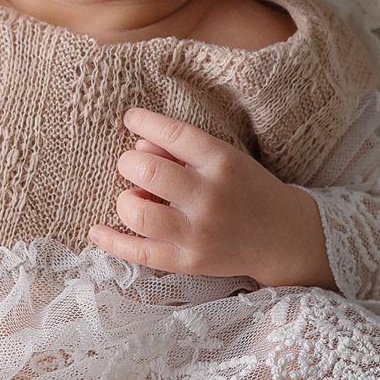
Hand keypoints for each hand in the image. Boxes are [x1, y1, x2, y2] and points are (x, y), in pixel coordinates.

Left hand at [89, 109, 335, 288]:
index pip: (173, 133)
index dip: (143, 121)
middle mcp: (209, 197)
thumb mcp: (228, 158)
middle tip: (135, 164)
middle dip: (130, 162)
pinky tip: (96, 231)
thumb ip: (185, 149)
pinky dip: (112, 242)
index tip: (131, 117)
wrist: (283, 237)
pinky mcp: (188, 262)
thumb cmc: (249, 190)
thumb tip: (139, 143)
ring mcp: (198, 233)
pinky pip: (139, 253)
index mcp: (223, 162)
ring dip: (126, 200)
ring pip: (138, 213)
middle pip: (147, 171)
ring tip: (137, 198)